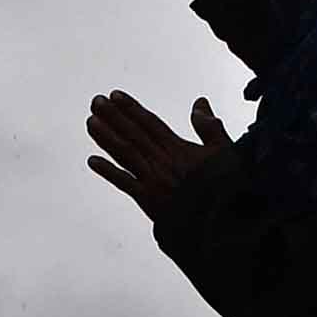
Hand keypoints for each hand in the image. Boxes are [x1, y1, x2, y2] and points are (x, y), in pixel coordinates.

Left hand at [86, 91, 233, 219]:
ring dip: (105, 137)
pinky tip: (92, 161)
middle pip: (132, 134)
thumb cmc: (226, 187)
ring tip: (90, 122)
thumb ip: (210, 127)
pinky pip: (124, 183)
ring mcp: (152, 180)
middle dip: (113, 117)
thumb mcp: (225, 151)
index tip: (114, 96)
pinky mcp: (148, 201)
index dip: (131, 108)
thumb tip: (199, 102)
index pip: (150, 123)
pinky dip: (108, 172)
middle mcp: (161, 160)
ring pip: (124, 153)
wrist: (221, 221)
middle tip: (95, 101)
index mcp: (178, 148)